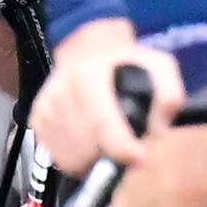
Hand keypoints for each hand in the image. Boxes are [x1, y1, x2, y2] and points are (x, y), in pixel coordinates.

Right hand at [29, 18, 184, 174]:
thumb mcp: (158, 66)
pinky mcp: (38, 118)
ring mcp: (46, 104)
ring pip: (71, 156)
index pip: (101, 122)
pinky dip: (77, 158)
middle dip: (111, 154)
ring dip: (94, 159)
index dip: (122, 147)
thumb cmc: (126, 63)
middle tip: (126, 147)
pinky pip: (58, 156)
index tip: (139, 158)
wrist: (88, 48)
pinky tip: (90, 142)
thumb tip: (156, 129)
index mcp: (89, 74)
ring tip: (107, 143)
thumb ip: (168, 95)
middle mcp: (62, 89)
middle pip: (87, 146)